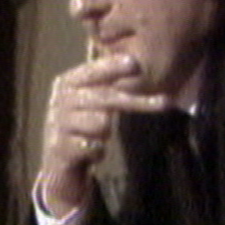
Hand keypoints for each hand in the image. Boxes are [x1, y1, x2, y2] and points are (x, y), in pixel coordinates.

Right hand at [38, 54, 165, 215]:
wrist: (57, 162)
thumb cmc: (80, 125)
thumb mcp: (90, 101)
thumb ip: (108, 84)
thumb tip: (136, 62)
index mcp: (67, 83)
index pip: (93, 71)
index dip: (113, 67)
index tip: (135, 64)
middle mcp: (60, 100)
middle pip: (105, 97)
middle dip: (136, 101)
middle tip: (166, 102)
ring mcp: (58, 124)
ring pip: (101, 123)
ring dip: (105, 133)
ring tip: (97, 136)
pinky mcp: (60, 148)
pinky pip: (95, 148)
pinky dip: (98, 152)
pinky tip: (90, 152)